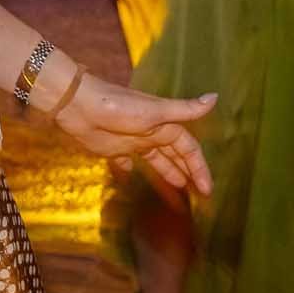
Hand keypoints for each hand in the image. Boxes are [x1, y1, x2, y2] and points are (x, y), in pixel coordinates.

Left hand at [49, 72, 217, 197]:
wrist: (78, 106)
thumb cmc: (119, 107)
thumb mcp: (156, 111)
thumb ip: (184, 109)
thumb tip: (215, 97)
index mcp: (163, 125)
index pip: (188, 148)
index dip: (199, 167)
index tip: (207, 190)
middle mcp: (151, 134)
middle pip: (174, 156)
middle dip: (188, 173)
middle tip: (199, 196)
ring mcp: (132, 142)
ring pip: (155, 161)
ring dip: (167, 174)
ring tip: (178, 194)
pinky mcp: (112, 150)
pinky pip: (125, 165)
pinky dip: (130, 173)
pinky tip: (133, 184)